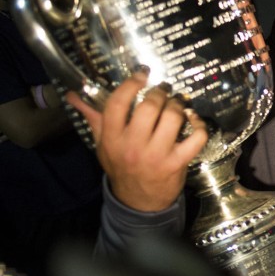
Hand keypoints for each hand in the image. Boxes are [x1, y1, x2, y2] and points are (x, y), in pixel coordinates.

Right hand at [66, 69, 206, 210]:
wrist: (138, 201)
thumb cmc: (121, 166)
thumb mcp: (102, 144)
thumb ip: (93, 117)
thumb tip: (74, 95)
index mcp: (111, 138)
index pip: (118, 104)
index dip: (131, 84)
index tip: (142, 73)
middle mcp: (132, 145)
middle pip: (149, 107)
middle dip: (160, 93)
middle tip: (164, 89)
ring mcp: (156, 154)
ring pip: (172, 118)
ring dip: (178, 105)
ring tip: (178, 103)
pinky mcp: (177, 162)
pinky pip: (195, 137)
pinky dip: (199, 124)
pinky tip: (194, 119)